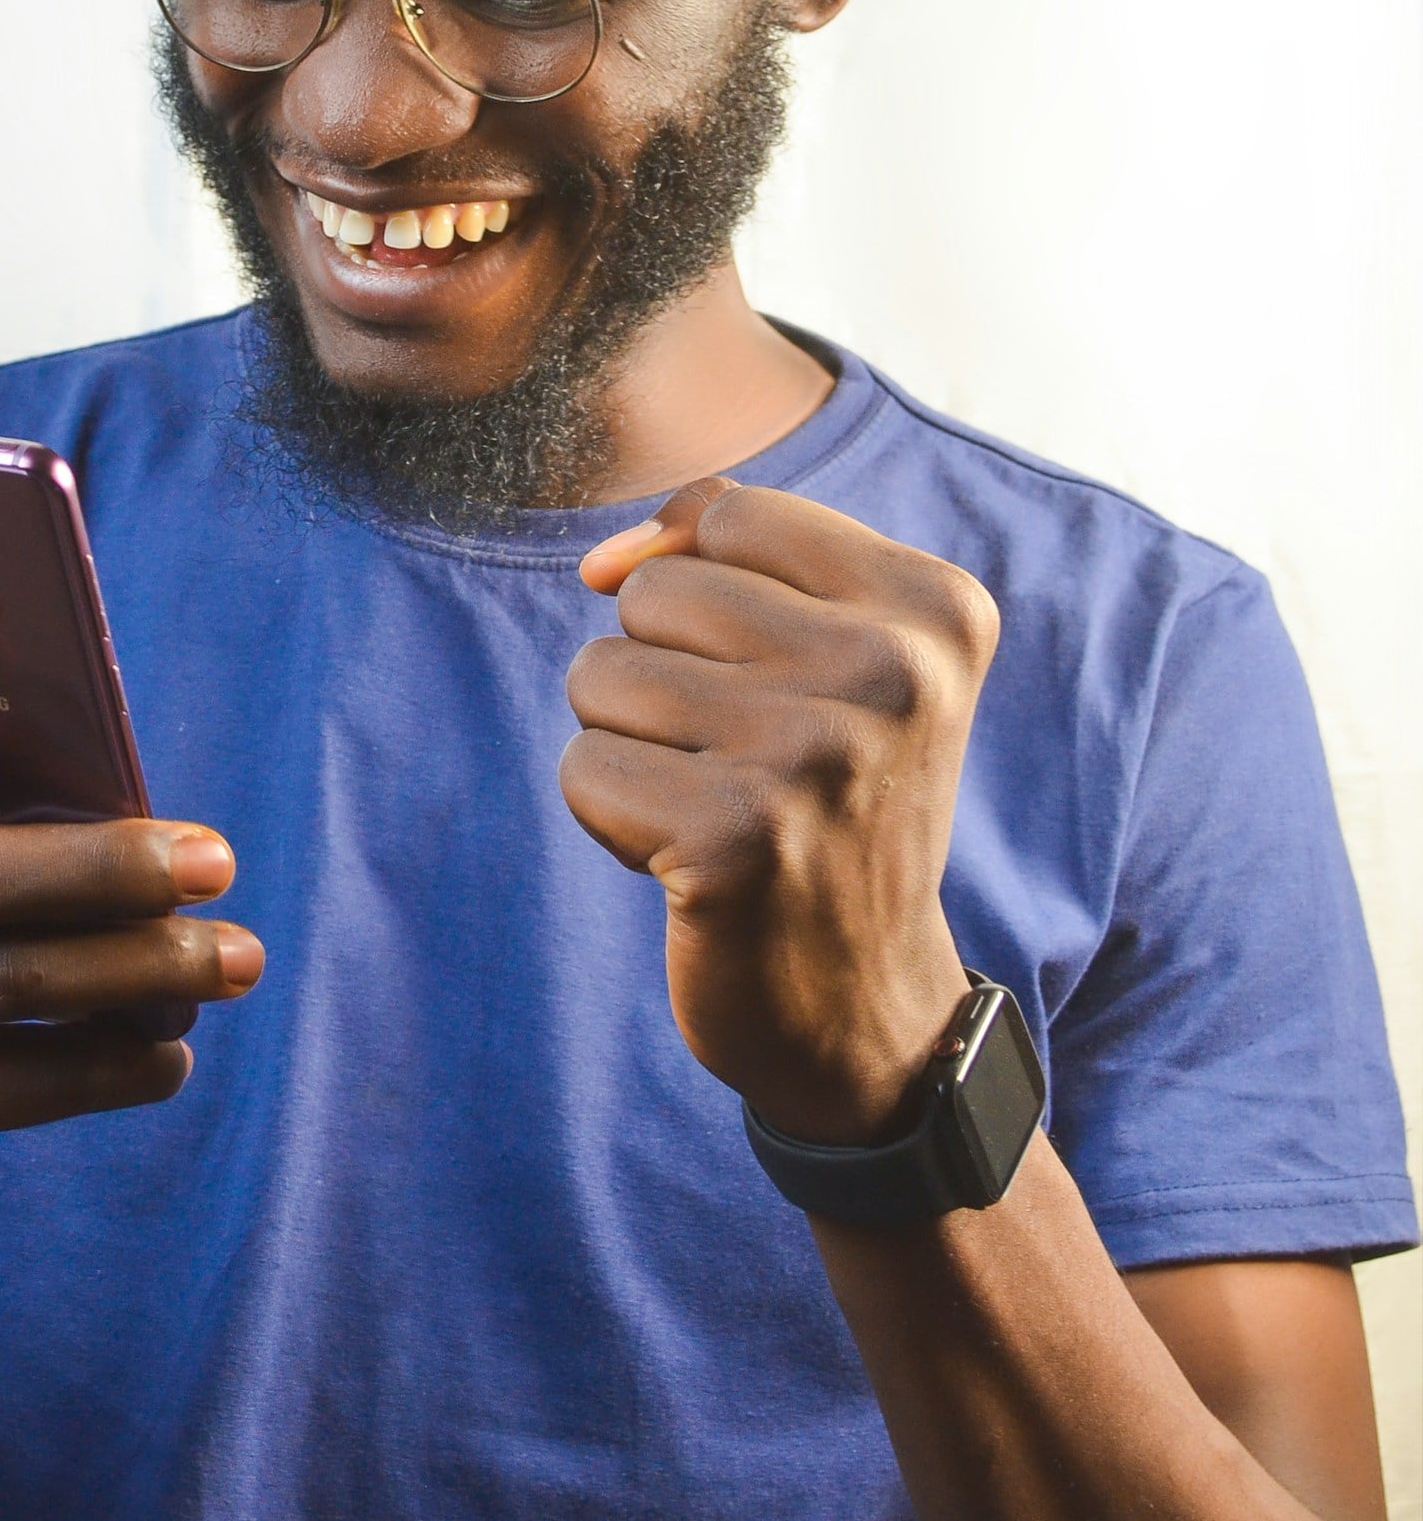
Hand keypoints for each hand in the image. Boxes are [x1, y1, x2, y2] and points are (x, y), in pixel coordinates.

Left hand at [562, 479, 996, 1143]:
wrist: (869, 1007)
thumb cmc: (826, 800)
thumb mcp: (831, 652)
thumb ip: (718, 558)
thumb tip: (601, 562)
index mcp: (936, 608)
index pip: (729, 514)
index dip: (700, 591)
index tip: (764, 676)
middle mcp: (893, 672)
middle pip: (654, 592)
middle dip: (661, 674)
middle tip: (745, 759)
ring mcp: (817, 757)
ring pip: (601, 673)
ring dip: (631, 745)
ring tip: (718, 804)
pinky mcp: (737, 841)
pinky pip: (584, 767)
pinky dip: (613, 817)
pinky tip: (691, 863)